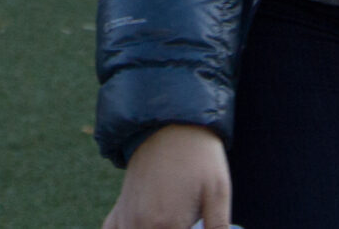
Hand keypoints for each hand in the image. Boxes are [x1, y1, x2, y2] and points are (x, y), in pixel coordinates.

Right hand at [103, 125, 230, 228]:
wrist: (170, 122)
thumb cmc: (199, 157)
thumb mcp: (218, 193)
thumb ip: (218, 227)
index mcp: (167, 225)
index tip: (193, 222)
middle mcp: (141, 225)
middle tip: (184, 219)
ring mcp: (127, 217)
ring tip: (168, 221)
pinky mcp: (120, 208)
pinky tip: (141, 225)